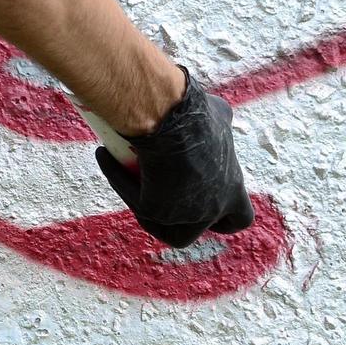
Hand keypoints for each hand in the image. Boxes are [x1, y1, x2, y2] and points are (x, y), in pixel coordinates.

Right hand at [94, 67, 255, 248]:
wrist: (169, 118)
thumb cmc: (195, 114)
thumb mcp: (219, 114)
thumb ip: (222, 123)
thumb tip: (219, 117)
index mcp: (232, 191)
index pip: (240, 219)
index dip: (225, 216)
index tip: (213, 208)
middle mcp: (211, 209)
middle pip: (196, 230)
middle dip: (181, 222)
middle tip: (165, 199)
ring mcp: (183, 215)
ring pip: (163, 227)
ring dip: (148, 212)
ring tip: (132, 180)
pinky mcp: (154, 211)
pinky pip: (133, 199)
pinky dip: (118, 178)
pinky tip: (106, 156)